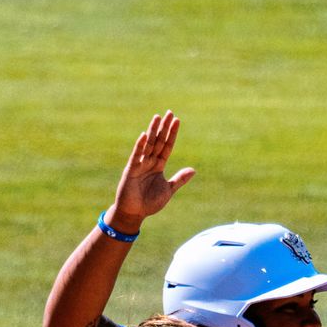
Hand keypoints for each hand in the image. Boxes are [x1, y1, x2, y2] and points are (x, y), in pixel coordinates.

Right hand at [106, 110, 195, 232]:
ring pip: (148, 144)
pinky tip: (145, 135)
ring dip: (153, 131)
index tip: (177, 120)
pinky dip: (140, 145)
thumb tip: (194, 170)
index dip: (172, 134)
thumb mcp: (168, 190)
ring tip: (158, 117)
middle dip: (164, 127)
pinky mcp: (132, 169)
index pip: (167, 146)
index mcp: (159, 165)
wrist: (134, 213)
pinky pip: (137, 155)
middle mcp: (150, 161)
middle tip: (169, 112)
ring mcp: (140, 164)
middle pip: (159, 141)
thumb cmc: (149, 203)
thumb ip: (179, 179)